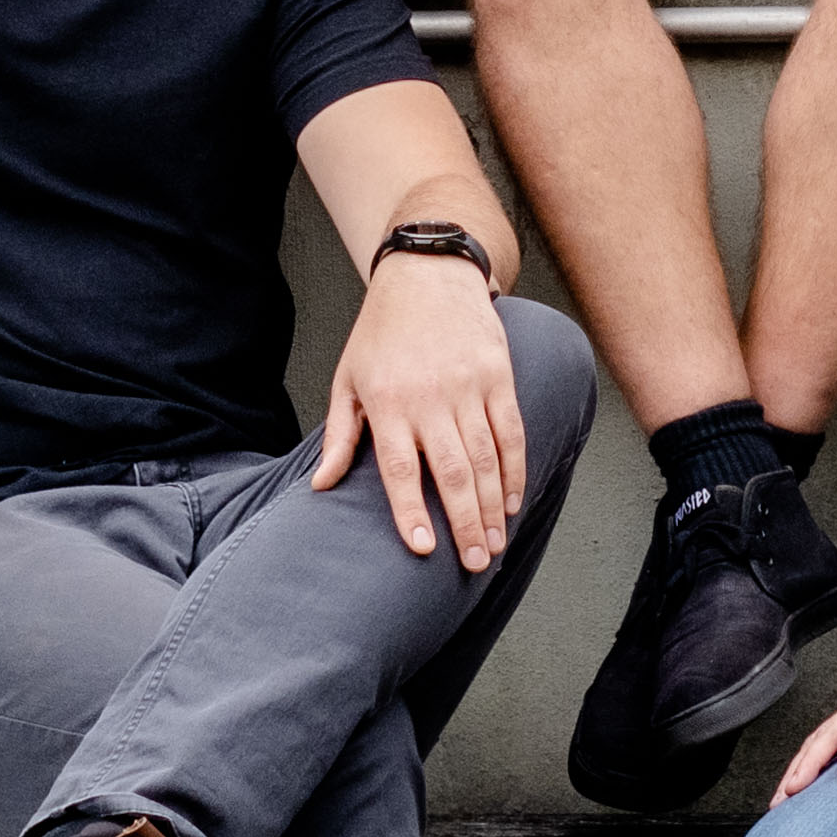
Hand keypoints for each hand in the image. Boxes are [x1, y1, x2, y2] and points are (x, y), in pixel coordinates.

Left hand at [311, 254, 529, 568]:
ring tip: (496, 544)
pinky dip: (515, 469)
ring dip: (493, 506)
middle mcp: (431, 397)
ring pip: (486, 458)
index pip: (402, 469)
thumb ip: (339, 435)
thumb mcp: (347, 378)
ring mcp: (469, 386)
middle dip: (466, 523)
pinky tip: (513, 500)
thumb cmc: (381, 330)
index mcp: (388, 402)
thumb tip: (320, 486)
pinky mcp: (498, 376)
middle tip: (475, 563)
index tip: (424, 548)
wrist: (428, 272)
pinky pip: (511, 431)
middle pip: (453, 472)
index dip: (412, 511)